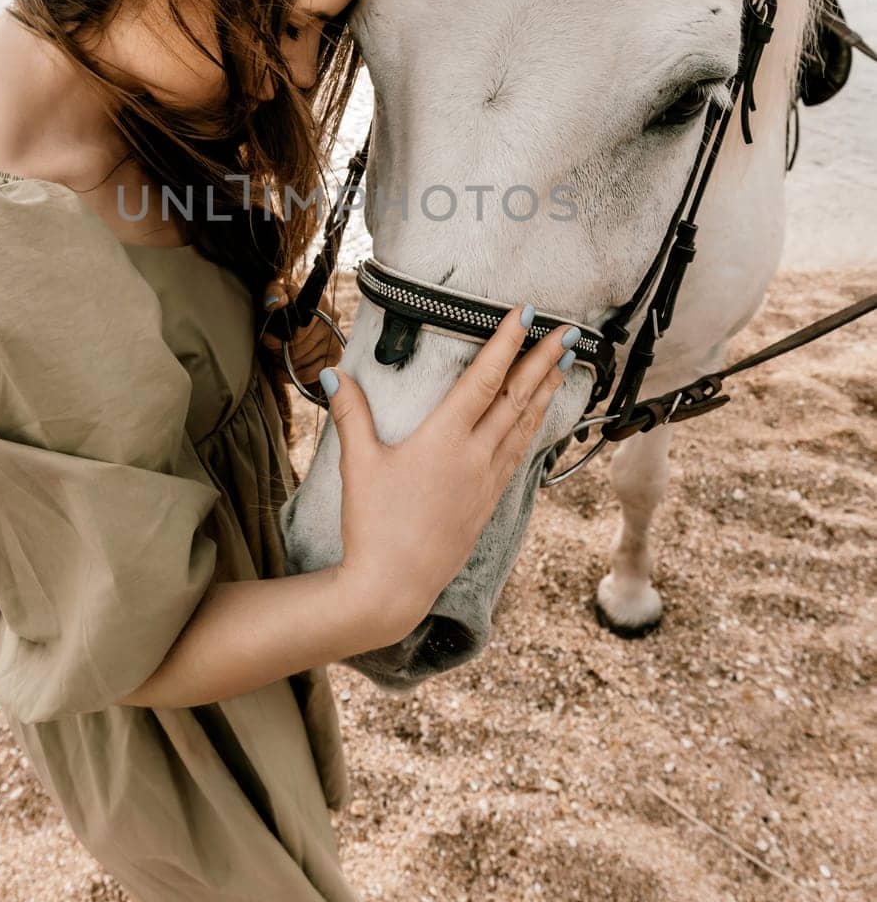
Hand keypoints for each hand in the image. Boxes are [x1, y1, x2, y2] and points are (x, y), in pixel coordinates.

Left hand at [259, 279, 342, 386]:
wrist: (290, 313)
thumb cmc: (282, 304)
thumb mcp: (274, 293)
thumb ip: (273, 293)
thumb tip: (276, 302)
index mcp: (321, 301)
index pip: (303, 329)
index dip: (283, 338)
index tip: (268, 339)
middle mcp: (333, 318)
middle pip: (303, 346)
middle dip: (282, 351)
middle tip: (270, 350)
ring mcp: (335, 338)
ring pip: (306, 360)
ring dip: (288, 363)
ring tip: (277, 357)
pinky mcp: (335, 355)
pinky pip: (316, 372)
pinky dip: (299, 375)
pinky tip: (287, 371)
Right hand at [321, 307, 577, 643]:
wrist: (393, 587)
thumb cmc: (373, 526)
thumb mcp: (357, 464)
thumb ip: (350, 413)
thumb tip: (333, 373)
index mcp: (444, 439)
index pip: (483, 379)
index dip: (506, 343)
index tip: (526, 314)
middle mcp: (474, 457)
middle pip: (516, 398)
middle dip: (543, 361)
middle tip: (567, 332)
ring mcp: (486, 482)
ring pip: (523, 427)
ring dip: (545, 393)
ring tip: (563, 367)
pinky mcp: (488, 505)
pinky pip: (518, 457)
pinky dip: (532, 430)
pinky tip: (537, 422)